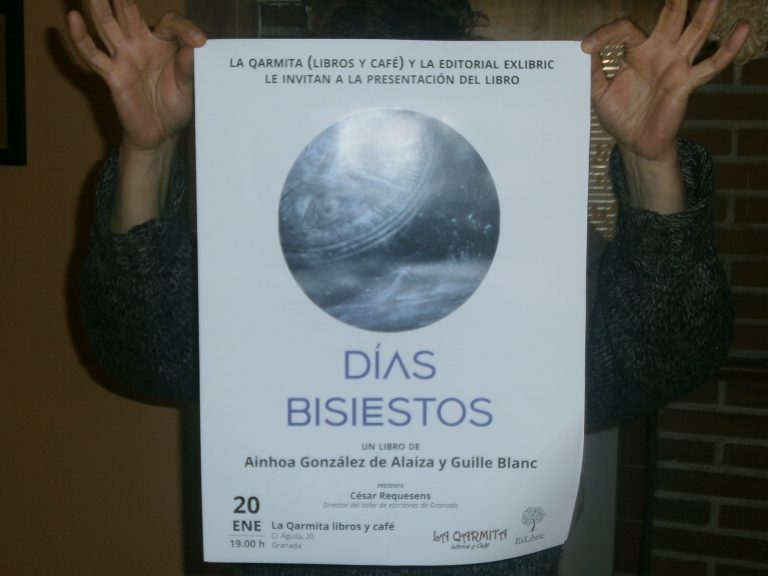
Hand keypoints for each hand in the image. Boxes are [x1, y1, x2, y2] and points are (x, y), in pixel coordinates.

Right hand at [68, 0, 206, 151]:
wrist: (162, 132)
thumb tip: (196, 46)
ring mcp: (124, 56)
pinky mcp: (112, 74)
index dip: (183, 27)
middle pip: (128, 11)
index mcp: (164, 43)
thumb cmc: (177, 105)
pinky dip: (81, 37)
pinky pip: (93, 54)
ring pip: (107, 25)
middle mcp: (141, 43)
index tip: (199, 40)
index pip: (170, 22)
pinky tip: (73, 18)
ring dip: (99, 6)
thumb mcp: (190, 86)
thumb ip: (190, 66)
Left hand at [581, 0, 748, 211]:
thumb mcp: (599, 92)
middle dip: (678, 0)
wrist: (634, 143)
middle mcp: (660, 53)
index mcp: (637, 52)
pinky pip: (711, 65)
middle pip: (672, 18)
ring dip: (705, 11)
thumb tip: (583, 48)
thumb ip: (593, 70)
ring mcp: (676, 66)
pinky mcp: (686, 83)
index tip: (586, 47)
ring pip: (695, 32)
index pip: (626, 29)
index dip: (606, 34)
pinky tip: (741, 29)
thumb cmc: (620, 116)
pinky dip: (728, 48)